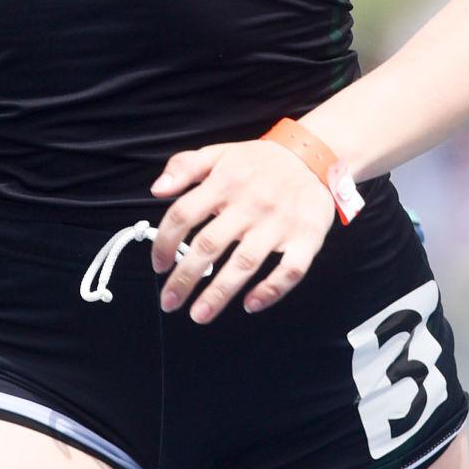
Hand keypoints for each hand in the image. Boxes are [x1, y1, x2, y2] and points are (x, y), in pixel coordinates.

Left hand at [148, 139, 335, 322]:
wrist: (312, 156)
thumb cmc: (260, 161)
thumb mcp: (219, 153)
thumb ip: (184, 167)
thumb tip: (157, 190)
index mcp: (223, 183)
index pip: (183, 214)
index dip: (165, 243)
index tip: (158, 266)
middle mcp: (249, 204)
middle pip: (209, 245)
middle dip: (185, 278)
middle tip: (169, 301)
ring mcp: (278, 223)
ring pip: (244, 263)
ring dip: (219, 293)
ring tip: (199, 314)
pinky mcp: (307, 238)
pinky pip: (289, 270)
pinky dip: (271, 290)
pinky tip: (251, 304)